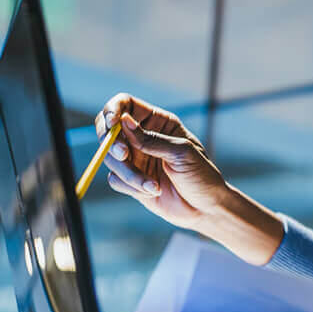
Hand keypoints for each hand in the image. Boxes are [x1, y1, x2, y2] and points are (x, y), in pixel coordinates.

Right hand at [95, 93, 228, 230]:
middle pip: (107, 129)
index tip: (113, 123)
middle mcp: (142, 137)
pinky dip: (131, 186)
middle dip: (110, 142)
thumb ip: (151, 139)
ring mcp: (135, 158)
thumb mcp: (181, 153)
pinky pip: (115, 179)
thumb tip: (123, 122)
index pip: (125, 104)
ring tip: (153, 186)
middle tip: (123, 154)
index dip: (113, 109)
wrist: (205, 208)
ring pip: (110, 157)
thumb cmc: (201, 175)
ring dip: (128, 173)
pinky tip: (153, 192)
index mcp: (157, 121)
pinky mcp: (130, 179)